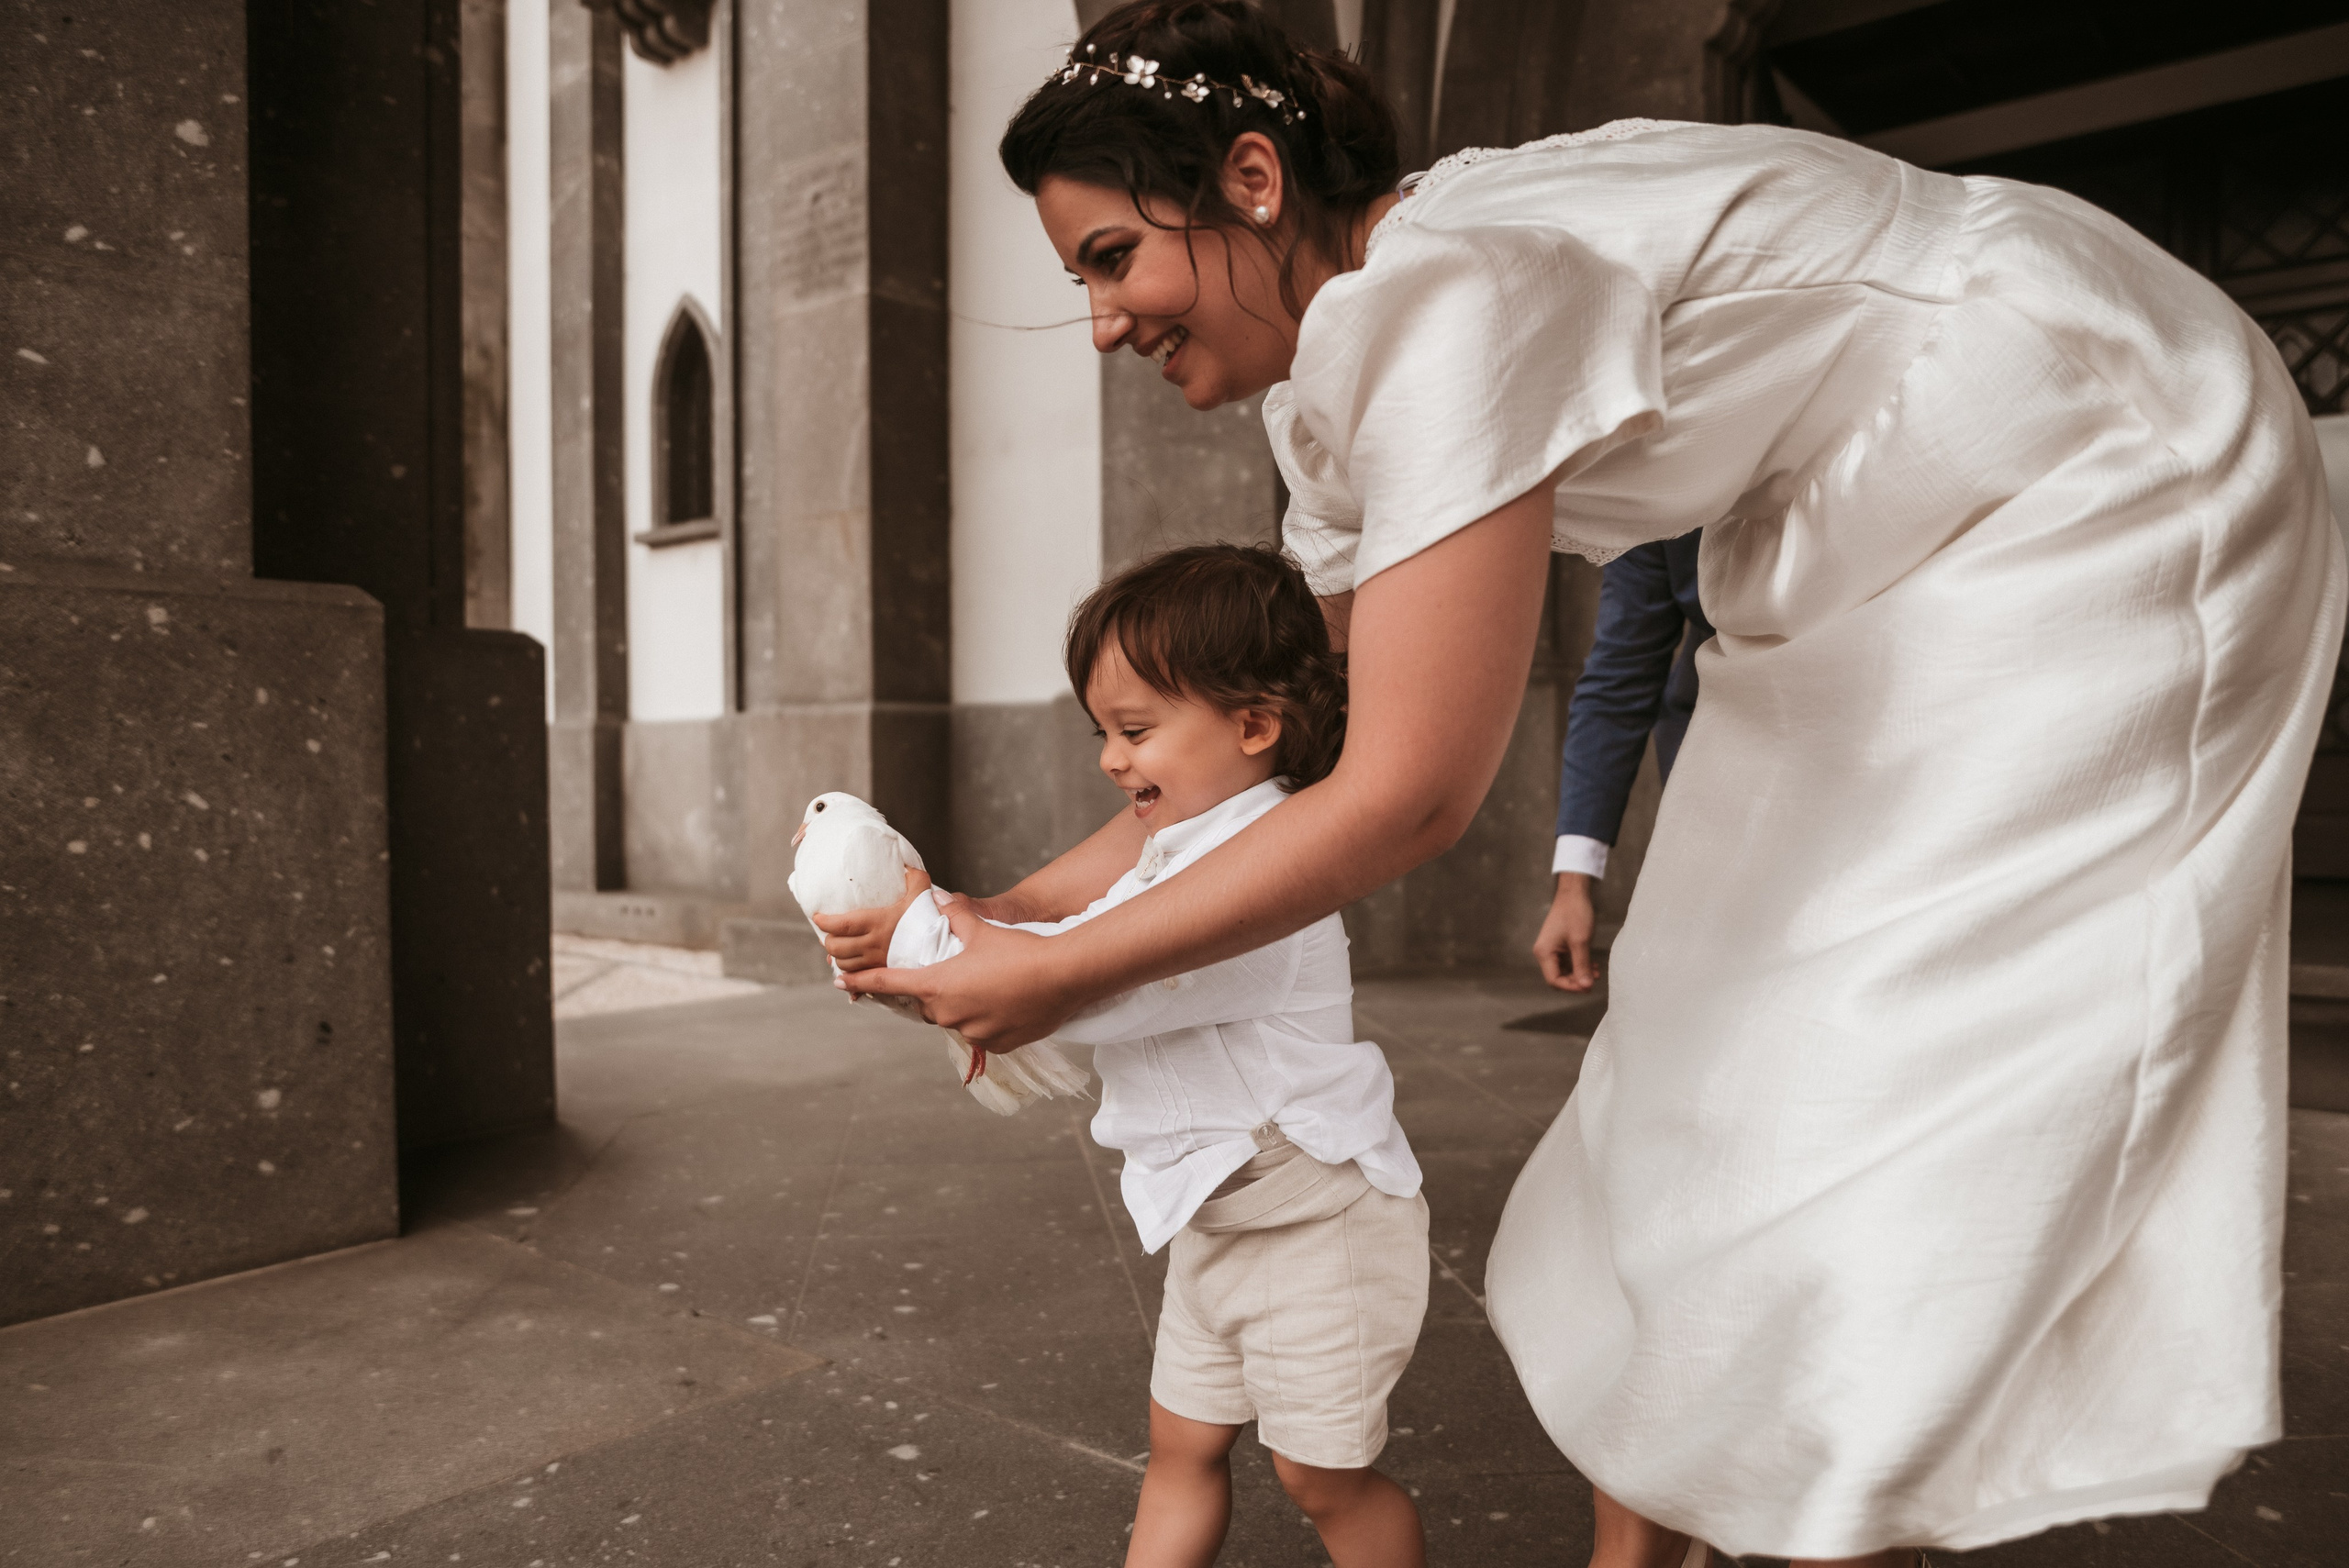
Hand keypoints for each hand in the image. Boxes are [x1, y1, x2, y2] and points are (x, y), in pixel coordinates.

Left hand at [809, 864, 932, 972]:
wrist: (945, 949)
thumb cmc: (931, 920)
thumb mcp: (922, 893)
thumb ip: (914, 877)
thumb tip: (904, 865)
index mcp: (878, 923)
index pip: (841, 925)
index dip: (824, 921)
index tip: (818, 916)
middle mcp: (874, 945)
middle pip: (836, 948)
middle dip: (827, 940)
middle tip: (829, 932)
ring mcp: (878, 962)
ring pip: (843, 965)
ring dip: (836, 957)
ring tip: (839, 947)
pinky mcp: (883, 973)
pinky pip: (858, 980)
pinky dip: (848, 975)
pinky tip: (848, 970)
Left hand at [839, 892, 1078, 1049]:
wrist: (1061, 977)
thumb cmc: (1018, 951)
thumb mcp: (982, 930)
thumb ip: (956, 917)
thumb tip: (940, 899)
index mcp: (937, 985)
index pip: (889, 984)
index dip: (863, 982)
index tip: (841, 981)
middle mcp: (948, 1013)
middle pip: (928, 1004)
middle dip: (937, 991)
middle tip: (960, 973)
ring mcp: (972, 1032)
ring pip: (956, 1019)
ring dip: (964, 1007)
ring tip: (992, 986)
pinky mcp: (996, 1045)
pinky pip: (982, 1033)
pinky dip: (987, 1020)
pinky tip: (1007, 1003)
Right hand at [1533, 872, 1598, 992]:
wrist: (1574, 893)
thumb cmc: (1575, 914)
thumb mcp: (1580, 942)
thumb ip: (1582, 966)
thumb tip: (1585, 987)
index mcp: (1544, 953)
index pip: (1554, 980)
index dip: (1571, 987)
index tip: (1587, 987)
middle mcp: (1545, 952)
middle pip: (1558, 977)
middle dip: (1576, 981)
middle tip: (1593, 980)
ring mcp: (1552, 948)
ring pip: (1565, 970)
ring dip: (1579, 973)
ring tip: (1596, 973)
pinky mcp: (1559, 945)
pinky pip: (1568, 961)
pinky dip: (1579, 965)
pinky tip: (1592, 965)